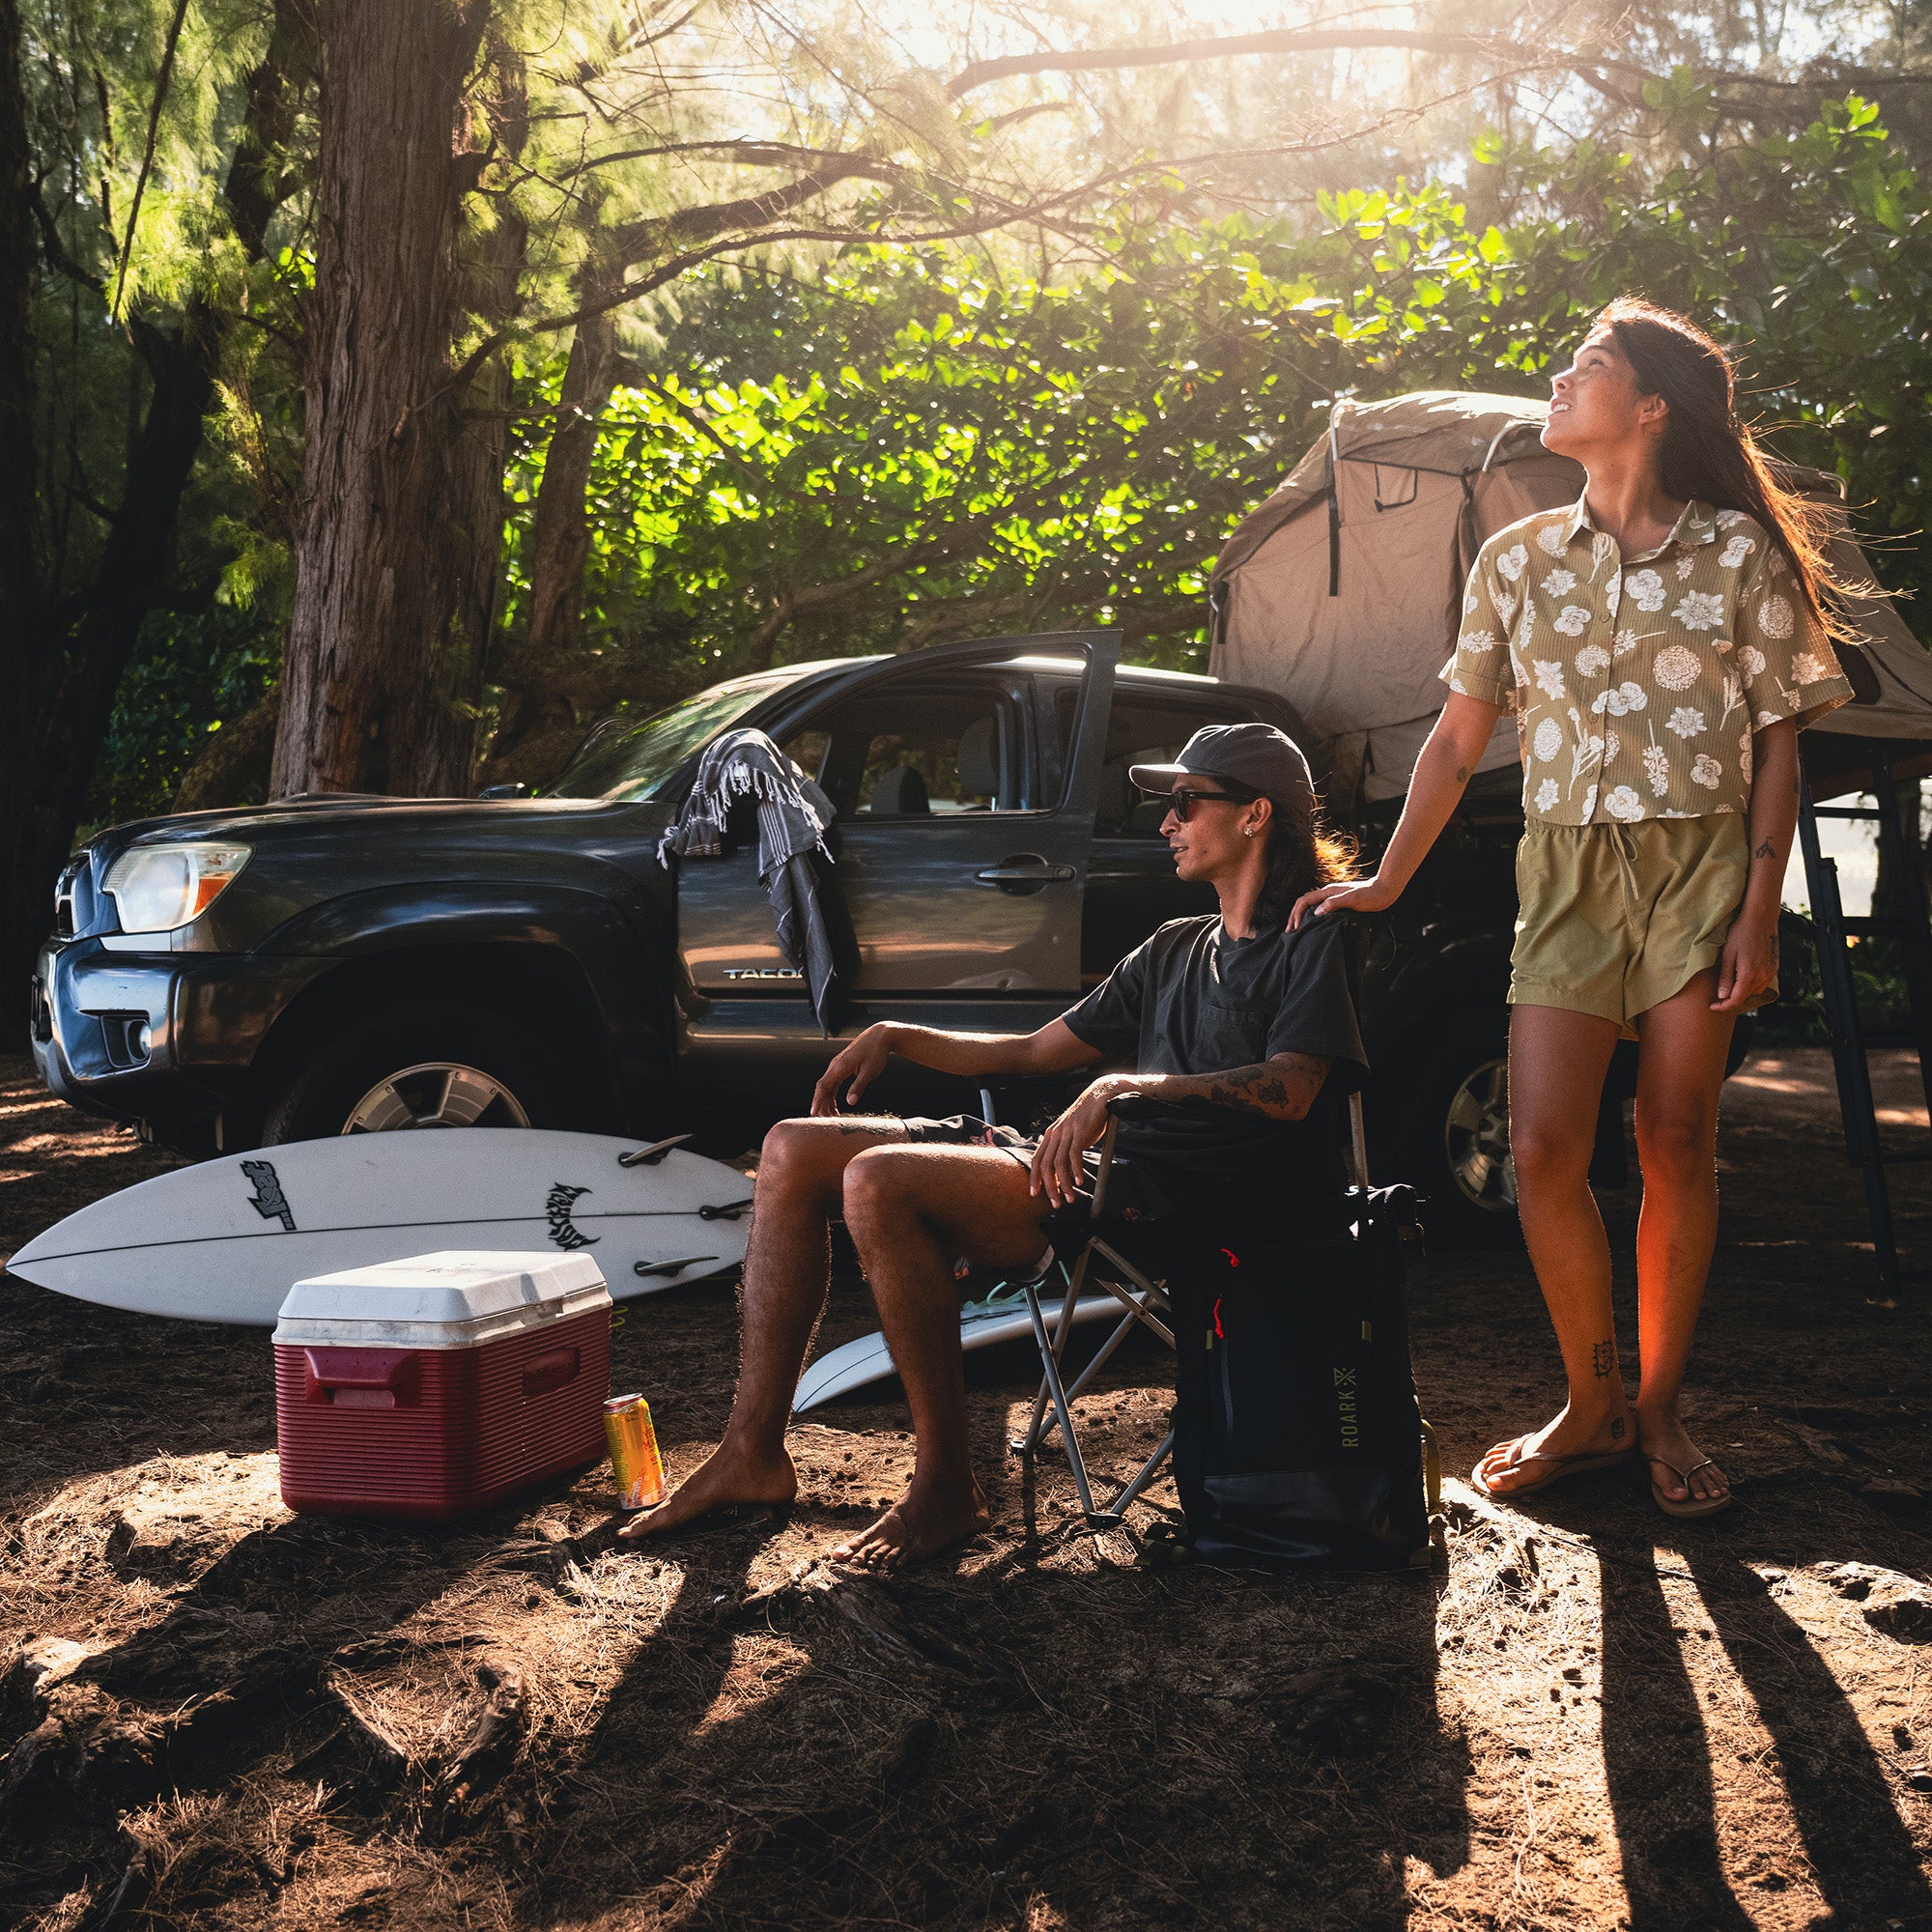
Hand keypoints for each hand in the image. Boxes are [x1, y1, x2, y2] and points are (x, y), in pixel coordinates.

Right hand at [811, 1025, 896, 1113]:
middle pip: (823, 1088)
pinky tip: (835, 1107)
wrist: (880, 1036)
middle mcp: (835, 1066)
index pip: (823, 1086)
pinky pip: (833, 1084)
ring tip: (830, 1118)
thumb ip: (859, 1086)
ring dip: (827, 1102)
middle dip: (821, 1105)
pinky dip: (832, 1096)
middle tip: (824, 1122)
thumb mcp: (870, 1071)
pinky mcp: (843, 1068)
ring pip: (827, 1087)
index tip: (813, 1113)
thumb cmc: (876, 1052)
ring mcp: (838, 1067)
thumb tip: (850, 1103)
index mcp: (839, 1066)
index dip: (817, 1100)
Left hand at [1029, 1074, 1140, 1206]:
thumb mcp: (1072, 1133)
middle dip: (1049, 1187)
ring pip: (1059, 1163)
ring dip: (1063, 1184)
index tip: (1034, 1194)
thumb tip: (1064, 1170)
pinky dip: (1076, 1170)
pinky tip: (1079, 1181)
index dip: (1034, 1178)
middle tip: (1055, 1203)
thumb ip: (1065, 1148)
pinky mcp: (1079, 1131)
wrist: (1101, 1096)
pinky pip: (1074, 1155)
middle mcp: (1055, 1133)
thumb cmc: (1088, 1118)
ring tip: (1070, 1197)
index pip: (1036, 1159)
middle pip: (1045, 1165)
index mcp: (1050, 1135)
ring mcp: (1066, 1132)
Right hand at [1288, 873, 1399, 930]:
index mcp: (1327, 892)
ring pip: (1310, 907)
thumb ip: (1333, 904)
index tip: (1294, 927)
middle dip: (1294, 916)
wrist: (1385, 891)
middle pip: (1303, 903)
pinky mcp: (1339, 904)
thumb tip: (1316, 913)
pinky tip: (1314, 926)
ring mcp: (1333, 898)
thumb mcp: (1351, 899)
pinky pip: (1319, 910)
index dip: (1296, 914)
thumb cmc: (1370, 895)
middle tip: (1289, 931)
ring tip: (1297, 930)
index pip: (1304, 901)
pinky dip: (1311, 918)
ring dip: (1301, 917)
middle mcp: (1328, 894)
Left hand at [1713, 910, 1779, 1012]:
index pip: (1736, 1000)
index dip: (1723, 1006)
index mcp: (1749, 975)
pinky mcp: (1774, 967)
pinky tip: (1744, 978)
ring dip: (1742, 992)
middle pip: (1745, 997)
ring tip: (1729, 987)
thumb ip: (1726, 978)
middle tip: (1717, 998)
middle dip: (1731, 1000)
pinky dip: (1752, 985)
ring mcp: (1770, 972)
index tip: (1712, 1006)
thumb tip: (1722, 996)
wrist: (1760, 919)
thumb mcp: (1727, 955)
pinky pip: (1763, 983)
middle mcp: (1762, 976)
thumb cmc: (1740, 934)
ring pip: (1755, 991)